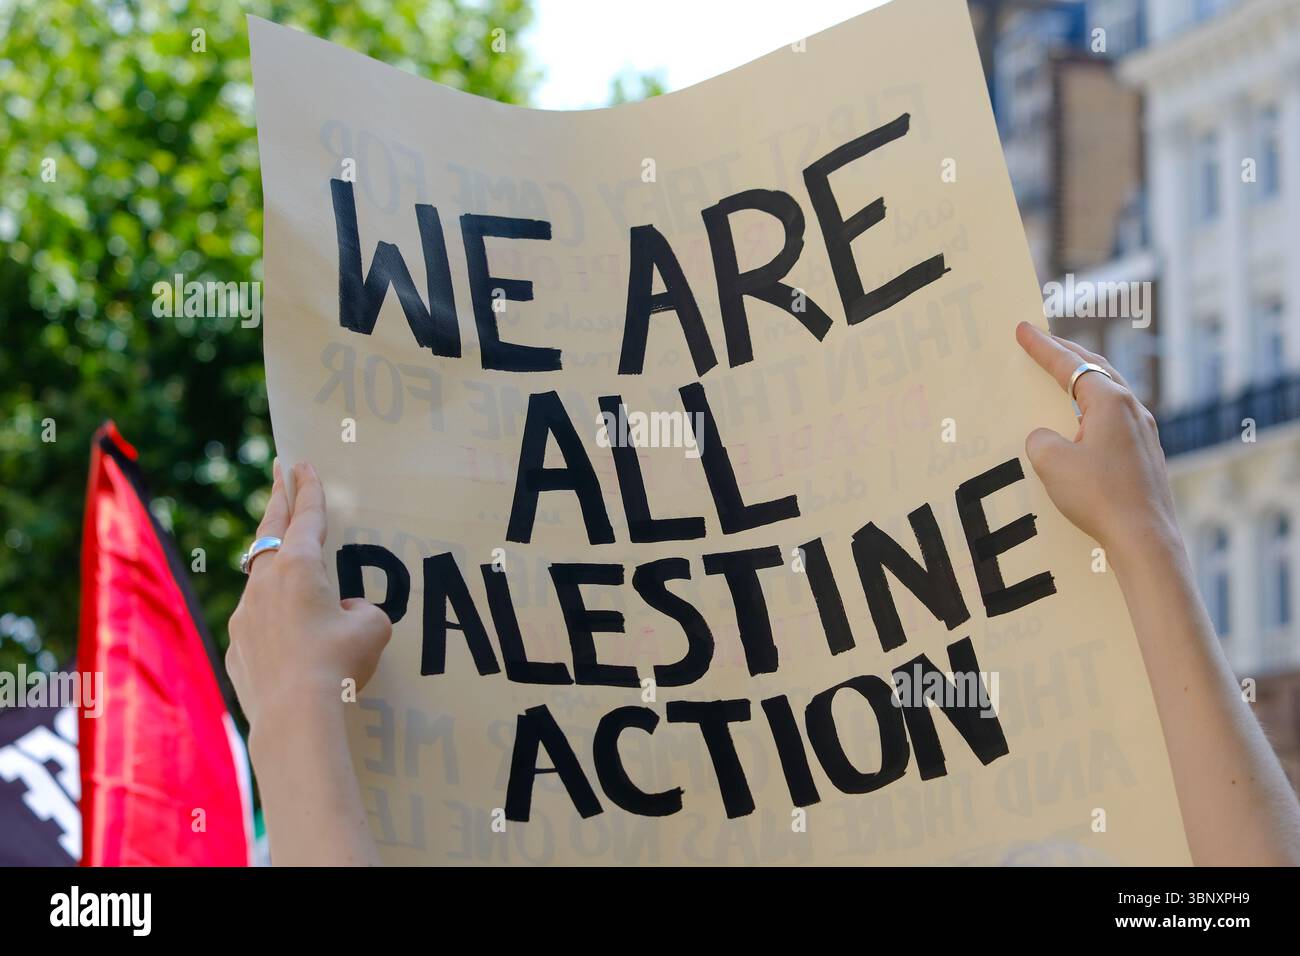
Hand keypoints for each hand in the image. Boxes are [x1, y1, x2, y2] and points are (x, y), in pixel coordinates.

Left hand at [226, 460, 390, 756]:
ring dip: (276, 565)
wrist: (296, 716)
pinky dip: (274, 619)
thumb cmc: (339, 664)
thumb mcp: (372, 628)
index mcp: (299, 568)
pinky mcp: (238, 647)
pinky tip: (291, 639)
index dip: (309, 489)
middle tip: (279, 473)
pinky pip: (259, 623)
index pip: (307, 517)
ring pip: (261, 579)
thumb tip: (345, 611)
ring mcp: (246, 615)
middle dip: (278, 500)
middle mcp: (265, 584)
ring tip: (290, 563)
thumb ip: (361, 610)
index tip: (302, 463)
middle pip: (270, 531)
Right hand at [1015, 322, 1181, 566]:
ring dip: (1083, 380)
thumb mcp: (1050, 462)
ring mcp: (1143, 434)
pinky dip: (1092, 409)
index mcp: (1110, 401)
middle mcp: (1132, 410)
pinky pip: (1113, 420)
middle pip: (1096, 369)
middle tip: (1044, 341)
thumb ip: (1040, 439)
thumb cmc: (1098, 496)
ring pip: (1109, 393)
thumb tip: (1046, 438)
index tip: (1023, 329)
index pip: (1070, 364)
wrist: (1144, 539)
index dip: (1042, 347)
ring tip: (1063, 377)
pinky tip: (1083, 425)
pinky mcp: (1145, 457)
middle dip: (1067, 354)